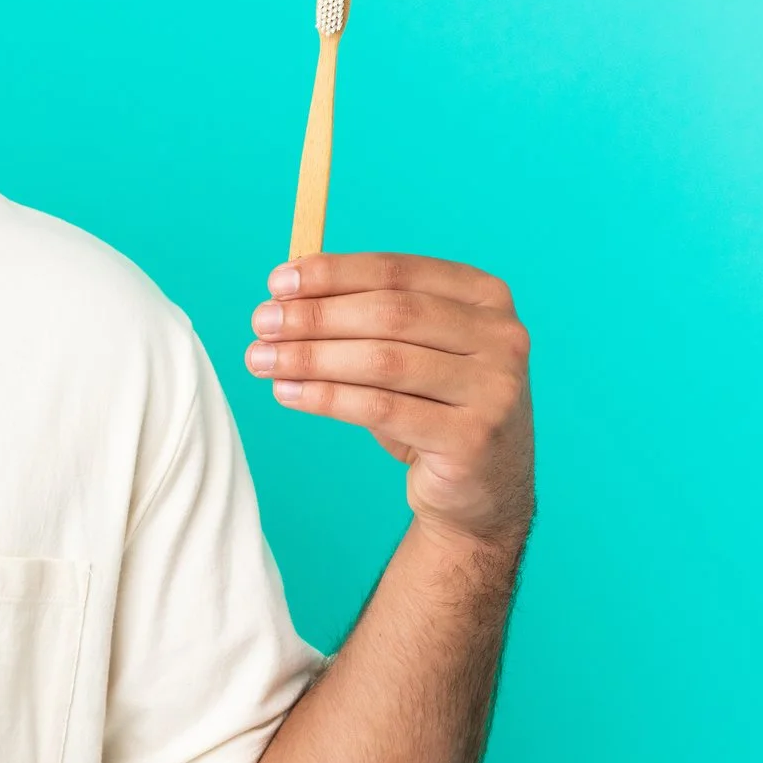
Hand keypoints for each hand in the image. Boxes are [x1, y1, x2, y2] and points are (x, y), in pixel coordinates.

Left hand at [246, 253, 532, 544]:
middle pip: (391, 313)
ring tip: (261, 359)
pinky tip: (288, 392)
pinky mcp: (472, 438)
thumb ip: (361, 316)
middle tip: (261, 323)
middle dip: (316, 316)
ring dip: (311, 357)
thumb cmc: (431, 406)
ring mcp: (494, 389)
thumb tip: (285, 292)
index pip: (398, 271)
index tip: (276, 283)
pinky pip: (382, 409)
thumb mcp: (408, 350)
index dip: (333, 273)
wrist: (479, 490)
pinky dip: (326, 398)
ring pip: (384, 361)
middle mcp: (502, 337)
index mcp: (485, 296)